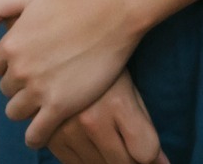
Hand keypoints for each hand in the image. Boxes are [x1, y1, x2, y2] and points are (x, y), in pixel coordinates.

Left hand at [0, 0, 144, 148]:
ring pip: (16, 112)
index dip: (11, 66)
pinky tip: (43, 131)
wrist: (114, 13)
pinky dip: (36, 137)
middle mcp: (20, 69)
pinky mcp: (59, 106)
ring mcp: (39, 90)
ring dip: (27, 108)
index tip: (28, 64)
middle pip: (7, 90)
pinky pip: (36, 134)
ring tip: (44, 102)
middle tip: (42, 79)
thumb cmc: (77, 0)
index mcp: (11, 44)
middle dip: (21, 86)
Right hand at [44, 71, 168, 163]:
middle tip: (128, 145)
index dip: (152, 156)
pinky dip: (86, 159)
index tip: (149, 153)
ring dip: (107, 160)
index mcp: (118, 103)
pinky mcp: (50, 136)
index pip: (145, 152)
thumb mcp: (130, 91)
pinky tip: (89, 141)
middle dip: (131, 160)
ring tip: (107, 138)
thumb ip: (144, 129)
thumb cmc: (105, 69)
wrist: (60, 49)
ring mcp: (68, 129)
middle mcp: (92, 119)